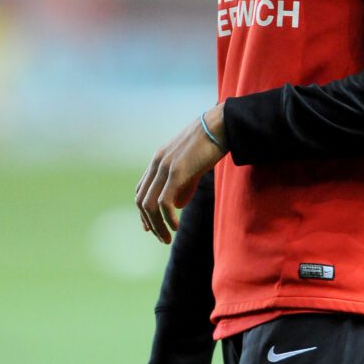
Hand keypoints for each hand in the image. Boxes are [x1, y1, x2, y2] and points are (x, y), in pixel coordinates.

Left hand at [135, 103, 225, 242]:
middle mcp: (157, 163)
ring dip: (157, 226)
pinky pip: (164, 202)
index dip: (144, 212)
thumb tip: (176, 205)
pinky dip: (166, 219)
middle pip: (142, 200)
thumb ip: (184, 185)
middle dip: (149, 223)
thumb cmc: (211, 143)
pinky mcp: (176, 172)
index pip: (141, 191)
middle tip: (162, 238)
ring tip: (167, 238)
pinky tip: (175, 226)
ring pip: (150, 205)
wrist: (221, 125)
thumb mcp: (194, 165)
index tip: (151, 227)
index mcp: (158, 159)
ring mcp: (165, 167)